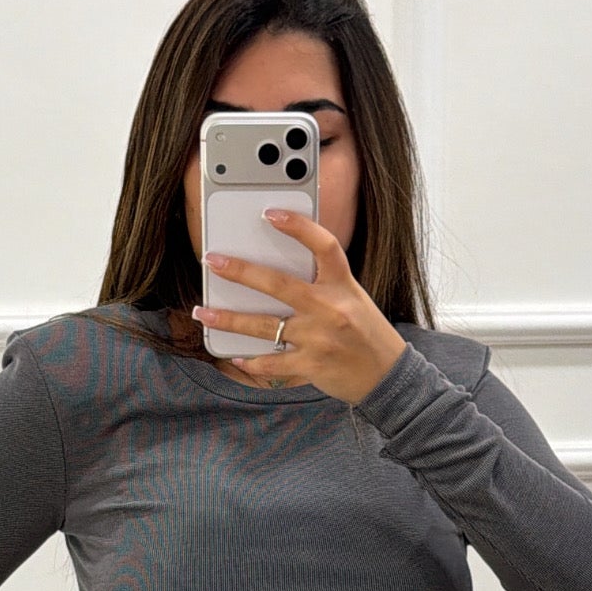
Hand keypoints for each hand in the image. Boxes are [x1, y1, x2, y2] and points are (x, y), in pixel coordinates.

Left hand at [192, 209, 407, 402]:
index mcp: (343, 285)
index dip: (298, 226)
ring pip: (264, 326)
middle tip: (213, 261)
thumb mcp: (353, 300)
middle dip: (241, 271)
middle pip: (278, 284)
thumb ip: (324, 285)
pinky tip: (235, 357)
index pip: (323, 245)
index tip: (271, 213)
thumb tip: (280, 277)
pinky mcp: (311, 365)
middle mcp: (330, 308)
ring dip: (229, 320)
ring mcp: (319, 338)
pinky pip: (272, 363)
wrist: (388, 376)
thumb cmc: (368, 335)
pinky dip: (251, 362)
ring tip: (204, 313)